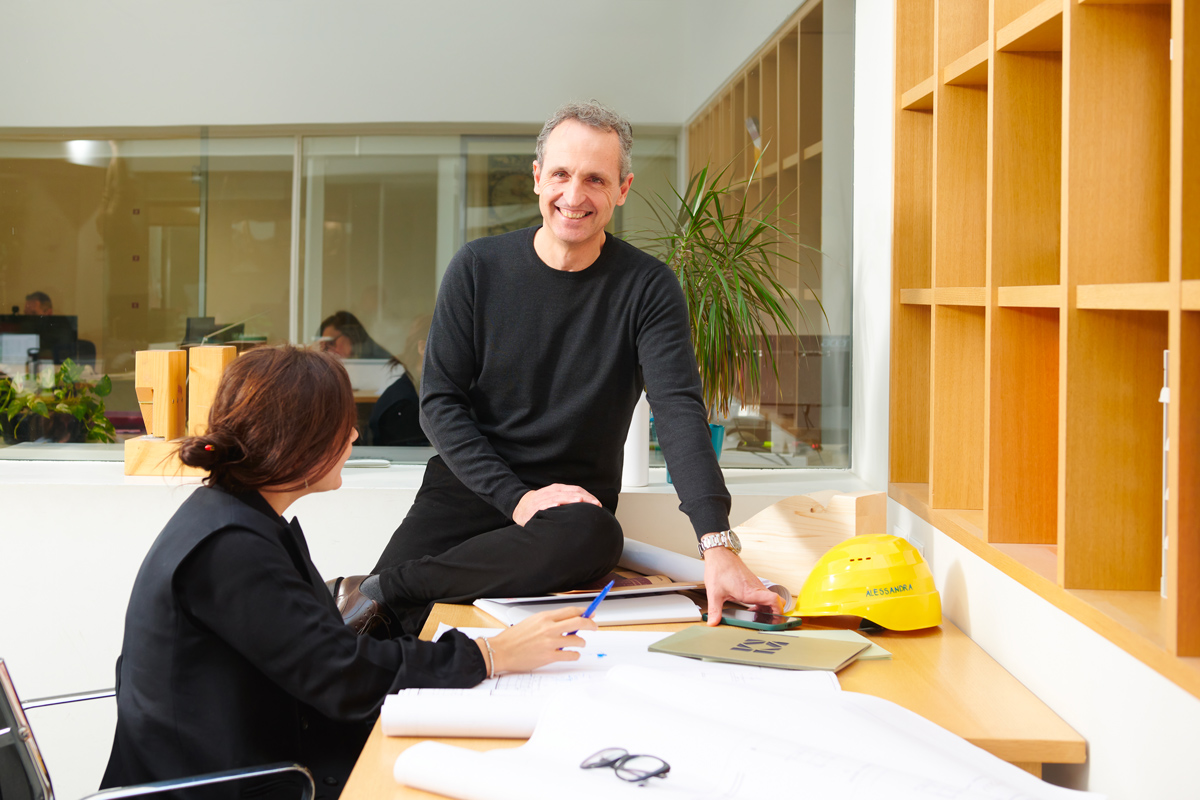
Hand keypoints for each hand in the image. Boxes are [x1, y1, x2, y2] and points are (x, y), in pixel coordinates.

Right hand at [480, 606, 597, 674]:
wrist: (501, 651)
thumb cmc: (514, 638)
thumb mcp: (532, 622)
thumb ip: (549, 621)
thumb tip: (566, 621)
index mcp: (544, 617)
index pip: (570, 610)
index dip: (584, 611)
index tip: (591, 612)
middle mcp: (549, 628)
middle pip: (579, 621)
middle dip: (591, 624)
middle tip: (594, 626)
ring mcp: (550, 642)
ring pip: (577, 639)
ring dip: (582, 641)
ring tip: (580, 643)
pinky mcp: (549, 656)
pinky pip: (570, 654)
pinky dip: (575, 654)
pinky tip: (573, 654)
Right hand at [513, 484, 601, 526]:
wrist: (520, 506)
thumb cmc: (541, 504)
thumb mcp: (555, 498)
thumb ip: (568, 500)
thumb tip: (587, 507)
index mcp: (558, 489)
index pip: (576, 489)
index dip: (588, 496)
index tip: (598, 504)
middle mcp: (552, 492)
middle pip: (571, 492)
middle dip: (584, 498)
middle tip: (596, 504)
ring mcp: (544, 499)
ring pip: (559, 497)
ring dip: (570, 499)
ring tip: (580, 500)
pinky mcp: (536, 507)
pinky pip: (544, 505)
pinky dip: (551, 504)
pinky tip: (557, 505)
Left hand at [702, 545, 781, 625]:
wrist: (720, 554)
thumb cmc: (718, 569)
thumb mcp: (714, 593)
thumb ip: (714, 610)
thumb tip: (713, 622)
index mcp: (749, 591)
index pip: (774, 600)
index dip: (779, 611)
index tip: (776, 620)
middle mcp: (756, 587)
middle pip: (777, 600)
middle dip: (776, 612)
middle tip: (770, 622)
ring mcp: (756, 584)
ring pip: (770, 597)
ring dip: (769, 608)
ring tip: (759, 617)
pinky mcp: (753, 582)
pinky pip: (764, 594)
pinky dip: (763, 603)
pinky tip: (752, 608)